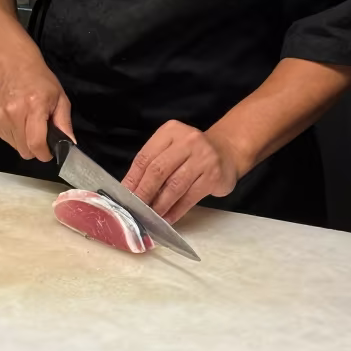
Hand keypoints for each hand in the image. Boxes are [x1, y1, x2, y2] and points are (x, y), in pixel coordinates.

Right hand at [0, 53, 74, 160]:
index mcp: (34, 106)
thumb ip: (65, 123)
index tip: (49, 153)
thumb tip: (70, 144)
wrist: (15, 66)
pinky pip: (6, 139)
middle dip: (35, 149)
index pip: (36, 143)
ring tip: (27, 123)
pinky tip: (17, 121)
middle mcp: (14, 112)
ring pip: (15, 146)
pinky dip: (14, 135)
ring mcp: (0, 117)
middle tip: (40, 135)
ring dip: (23, 141)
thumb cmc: (41, 81)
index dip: (44, 154)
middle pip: (24, 150)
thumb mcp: (60, 98)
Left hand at [121, 120, 242, 223]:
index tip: (124, 196)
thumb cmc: (191, 153)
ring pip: (174, 186)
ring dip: (160, 205)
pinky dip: (176, 210)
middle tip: (135, 209)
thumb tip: (131, 189)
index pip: (146, 156)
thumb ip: (153, 163)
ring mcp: (203, 158)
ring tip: (150, 217)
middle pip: (158, 170)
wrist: (226, 151)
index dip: (133, 178)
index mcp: (170, 131)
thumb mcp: (171, 148)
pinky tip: (168, 218)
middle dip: (144, 192)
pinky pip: (190, 197)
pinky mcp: (213, 176)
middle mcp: (187, 141)